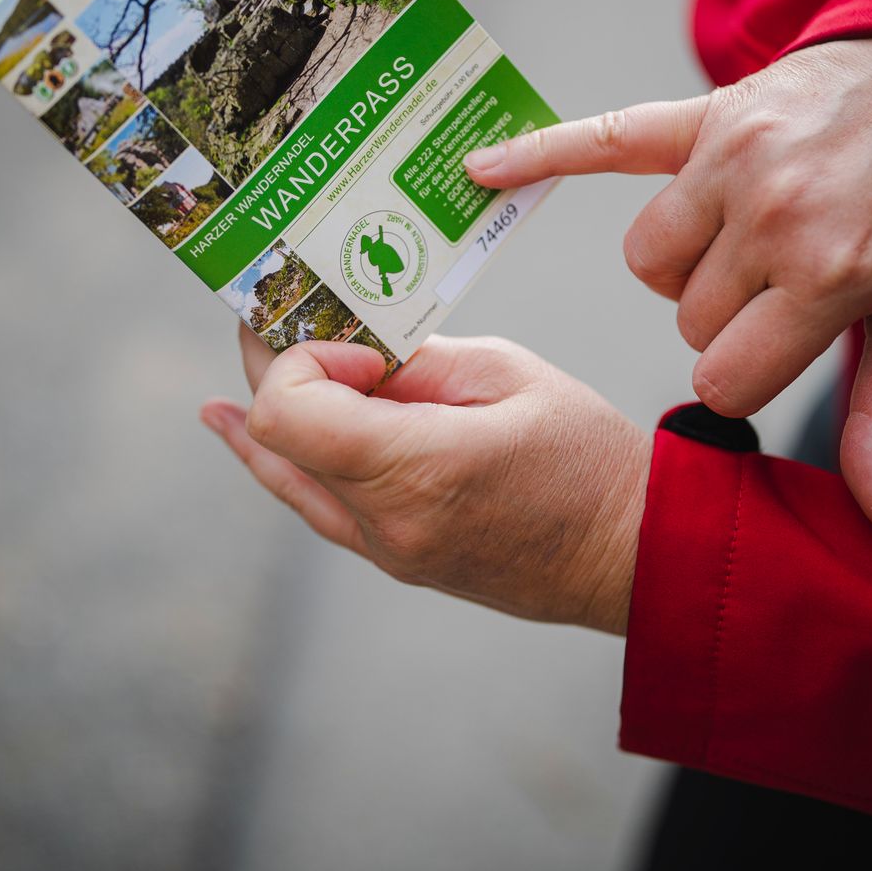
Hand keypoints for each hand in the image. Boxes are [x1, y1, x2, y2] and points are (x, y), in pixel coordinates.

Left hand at [200, 327, 651, 634]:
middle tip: (275, 312)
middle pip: (276, 436)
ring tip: (249, 351)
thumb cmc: (589, 457)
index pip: (288, 410)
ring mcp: (387, 550)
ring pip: (284, 472)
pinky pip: (314, 504)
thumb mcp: (507, 374)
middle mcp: (386, 521)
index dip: (298, 358)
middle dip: (272, 364)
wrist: (636, 555)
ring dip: (269, 407)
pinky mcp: (398, 558)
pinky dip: (275, 458)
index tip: (353, 340)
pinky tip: (234, 424)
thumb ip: (415, 359)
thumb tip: (351, 344)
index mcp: (416, 468)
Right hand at [463, 38, 871, 532]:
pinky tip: (483, 170)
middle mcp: (771, 217)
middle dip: (725, 322)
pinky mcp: (704, 117)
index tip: (778, 356)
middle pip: (685, 321)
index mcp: (828, 277)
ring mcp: (730, 161)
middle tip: (786, 290)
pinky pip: (602, 140)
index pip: (723, 380)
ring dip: (681, 267)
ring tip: (740, 245)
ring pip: (648, 260)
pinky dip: (538, 154)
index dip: (745, 382)